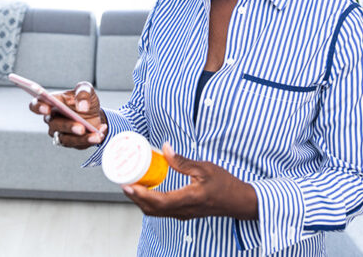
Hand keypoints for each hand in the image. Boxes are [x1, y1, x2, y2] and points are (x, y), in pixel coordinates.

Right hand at [28, 81, 107, 149]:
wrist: (96, 114)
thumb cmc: (85, 100)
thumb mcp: (87, 90)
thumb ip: (83, 93)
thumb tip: (81, 106)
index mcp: (52, 102)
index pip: (36, 105)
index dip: (38, 107)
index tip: (47, 109)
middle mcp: (52, 118)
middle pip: (54, 124)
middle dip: (68, 126)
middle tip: (81, 127)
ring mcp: (59, 132)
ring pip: (65, 138)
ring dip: (81, 137)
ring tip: (96, 134)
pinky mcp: (69, 142)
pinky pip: (76, 144)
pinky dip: (89, 139)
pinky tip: (99, 134)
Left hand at [122, 143, 257, 219]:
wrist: (238, 201)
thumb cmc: (225, 185)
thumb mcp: (205, 168)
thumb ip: (183, 161)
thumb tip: (165, 149)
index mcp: (189, 199)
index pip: (159, 201)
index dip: (141, 195)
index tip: (128, 186)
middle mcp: (183, 210)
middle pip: (153, 210)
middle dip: (136, 198)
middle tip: (124, 183)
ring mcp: (183, 214)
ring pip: (156, 212)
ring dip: (141, 201)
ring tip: (132, 186)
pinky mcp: (184, 213)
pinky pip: (162, 211)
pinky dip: (150, 202)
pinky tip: (147, 191)